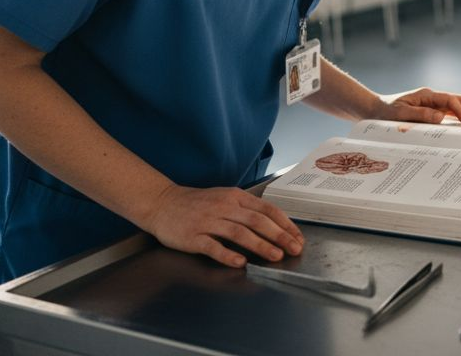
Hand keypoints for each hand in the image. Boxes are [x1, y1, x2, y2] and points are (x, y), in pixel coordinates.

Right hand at [141, 184, 304, 267]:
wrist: (162, 203)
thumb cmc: (197, 203)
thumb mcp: (225, 198)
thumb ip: (246, 210)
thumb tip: (275, 226)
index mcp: (235, 197)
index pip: (267, 209)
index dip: (285, 224)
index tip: (298, 237)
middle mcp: (224, 207)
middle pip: (257, 221)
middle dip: (279, 236)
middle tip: (294, 249)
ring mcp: (208, 221)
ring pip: (239, 233)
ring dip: (260, 245)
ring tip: (275, 256)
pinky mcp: (193, 236)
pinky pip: (213, 246)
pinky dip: (228, 255)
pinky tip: (241, 263)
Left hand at [377, 87, 460, 125]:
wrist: (375, 110)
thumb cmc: (385, 111)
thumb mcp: (400, 114)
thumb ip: (420, 114)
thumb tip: (441, 117)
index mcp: (426, 95)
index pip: (450, 100)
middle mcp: (432, 97)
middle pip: (458, 100)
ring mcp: (432, 103)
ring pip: (456, 106)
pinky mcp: (431, 110)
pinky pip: (450, 112)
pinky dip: (460, 118)